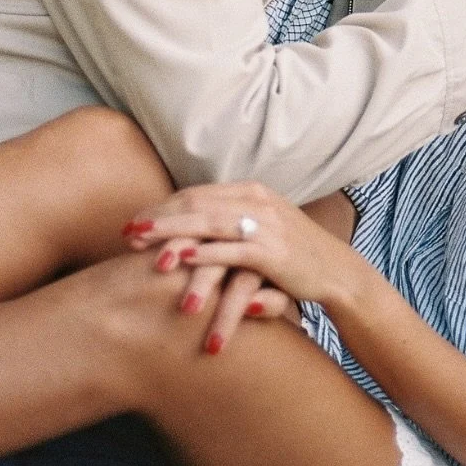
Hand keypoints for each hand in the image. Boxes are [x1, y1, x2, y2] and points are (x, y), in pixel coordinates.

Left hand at [125, 182, 350, 348]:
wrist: (338, 273)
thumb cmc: (293, 257)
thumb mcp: (262, 230)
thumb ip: (231, 222)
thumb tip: (189, 228)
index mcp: (252, 192)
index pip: (198, 194)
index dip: (163, 207)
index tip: (135, 222)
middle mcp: (258, 202)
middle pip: (198, 204)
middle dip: (160, 218)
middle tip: (127, 232)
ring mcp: (267, 225)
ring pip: (209, 223)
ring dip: (171, 232)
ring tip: (142, 243)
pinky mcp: (274, 252)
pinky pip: (231, 250)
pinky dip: (202, 252)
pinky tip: (178, 258)